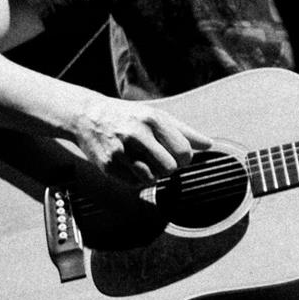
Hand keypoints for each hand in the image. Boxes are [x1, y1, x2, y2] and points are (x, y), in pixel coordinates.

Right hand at [72, 96, 212, 184]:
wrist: (89, 115)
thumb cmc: (129, 116)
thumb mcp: (157, 116)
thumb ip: (184, 131)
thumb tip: (209, 144)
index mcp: (153, 120)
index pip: (184, 151)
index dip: (185, 158)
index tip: (177, 154)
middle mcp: (137, 134)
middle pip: (170, 167)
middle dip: (170, 168)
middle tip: (161, 159)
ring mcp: (121, 151)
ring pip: (152, 178)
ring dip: (153, 174)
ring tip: (145, 161)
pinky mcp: (108, 165)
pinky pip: (135, 183)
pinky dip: (138, 178)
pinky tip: (132, 165)